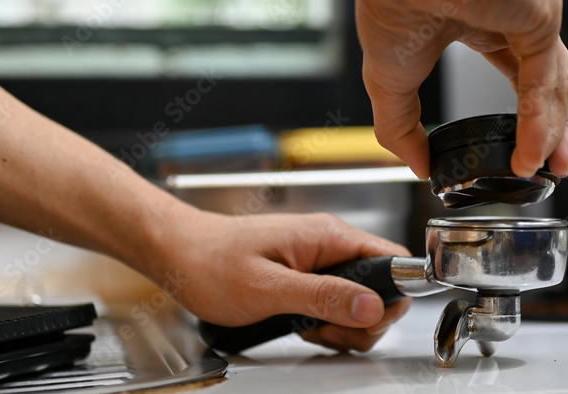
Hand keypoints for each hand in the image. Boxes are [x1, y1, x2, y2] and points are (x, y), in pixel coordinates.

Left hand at [159, 210, 412, 351]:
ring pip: (359, 299)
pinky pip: (335, 302)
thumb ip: (323, 296)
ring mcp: (318, 259)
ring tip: (309, 329)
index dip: (391, 295)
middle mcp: (329, 243)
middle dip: (363, 320)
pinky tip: (301, 326)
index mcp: (328, 236)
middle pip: (380, 287)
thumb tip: (371, 305)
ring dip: (342, 325)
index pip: (391, 260)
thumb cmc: (209, 262)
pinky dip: (325, 322)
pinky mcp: (306, 274)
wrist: (177, 253)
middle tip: (329, 331)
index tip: (368, 320)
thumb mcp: (268, 287)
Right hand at [352, 0, 567, 179]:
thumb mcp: (391, 83)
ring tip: (548, 169)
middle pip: (553, 83)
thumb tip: (419, 168)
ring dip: (556, 131)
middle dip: (558, 130)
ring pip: (559, 83)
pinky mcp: (542, 14)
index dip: (528, 119)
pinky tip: (531, 151)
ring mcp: (533, 13)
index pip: (521, 76)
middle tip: (554, 169)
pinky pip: (547, 77)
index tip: (525, 156)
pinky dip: (539, 119)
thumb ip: (402, 129)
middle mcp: (514, 16)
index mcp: (482, 23)